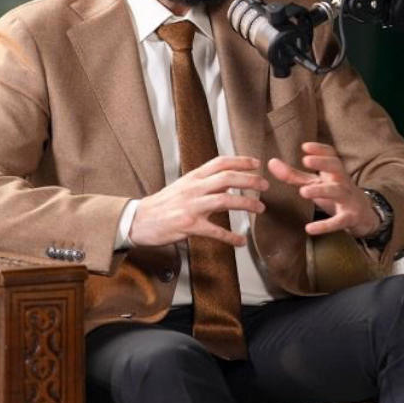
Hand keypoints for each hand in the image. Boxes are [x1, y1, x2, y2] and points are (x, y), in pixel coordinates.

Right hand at [129, 155, 267, 247]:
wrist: (138, 220)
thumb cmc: (162, 204)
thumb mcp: (183, 185)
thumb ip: (203, 181)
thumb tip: (226, 178)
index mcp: (193, 177)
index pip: (220, 162)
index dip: (240, 161)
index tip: (256, 163)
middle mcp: (193, 189)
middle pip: (227, 179)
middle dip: (249, 181)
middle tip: (264, 186)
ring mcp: (191, 207)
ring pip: (224, 201)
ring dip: (246, 204)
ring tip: (260, 208)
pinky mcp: (188, 226)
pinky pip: (214, 231)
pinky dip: (230, 237)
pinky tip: (240, 241)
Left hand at [268, 142, 378, 237]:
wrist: (364, 215)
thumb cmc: (335, 194)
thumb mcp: (316, 183)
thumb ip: (293, 175)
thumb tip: (271, 162)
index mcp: (334, 172)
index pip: (331, 155)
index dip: (320, 149)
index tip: (304, 146)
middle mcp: (342, 182)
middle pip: (337, 167)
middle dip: (323, 162)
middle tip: (306, 160)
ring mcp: (347, 200)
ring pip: (337, 191)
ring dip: (321, 190)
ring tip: (303, 192)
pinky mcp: (349, 218)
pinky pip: (338, 221)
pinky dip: (325, 225)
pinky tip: (309, 228)